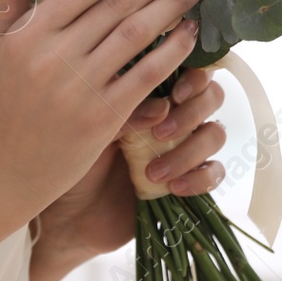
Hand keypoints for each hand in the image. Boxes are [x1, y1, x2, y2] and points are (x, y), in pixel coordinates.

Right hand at [0, 0, 208, 210]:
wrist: (8, 166)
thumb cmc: (7, 93)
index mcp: (31, 31)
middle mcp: (55, 56)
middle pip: (120, 2)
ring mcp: (81, 88)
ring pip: (137, 34)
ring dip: (172, 5)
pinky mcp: (104, 117)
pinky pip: (147, 75)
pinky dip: (172, 51)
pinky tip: (190, 32)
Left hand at [38, 65, 227, 255]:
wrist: (67, 214)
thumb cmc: (72, 159)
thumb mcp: (92, 129)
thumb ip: (125, 111)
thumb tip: (161, 106)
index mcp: (149, 89)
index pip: (186, 67)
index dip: (191, 74)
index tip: (175, 91)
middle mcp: (171, 113)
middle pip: (210, 94)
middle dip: (191, 112)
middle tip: (161, 133)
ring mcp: (183, 146)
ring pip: (215, 133)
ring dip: (190, 150)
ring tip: (153, 172)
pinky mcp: (189, 180)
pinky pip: (214, 173)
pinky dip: (200, 178)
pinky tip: (172, 187)